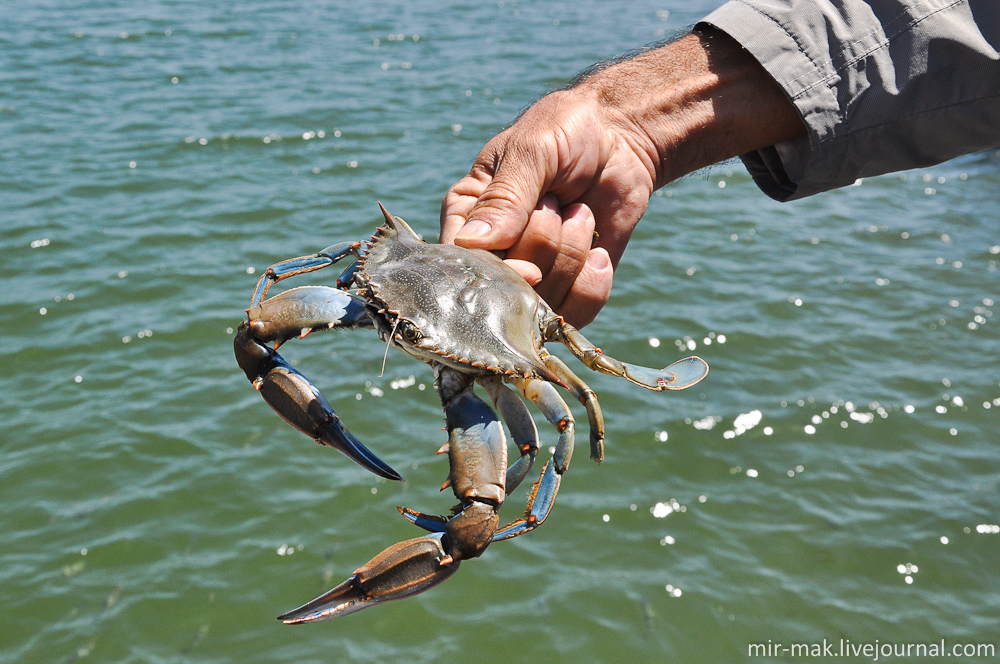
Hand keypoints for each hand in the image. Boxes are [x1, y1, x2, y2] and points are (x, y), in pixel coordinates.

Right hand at [441, 30, 804, 327]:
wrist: (621, 139)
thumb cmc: (565, 133)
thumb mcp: (532, 151)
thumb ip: (504, 197)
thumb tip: (472, 244)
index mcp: (465, 219)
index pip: (460, 265)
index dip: (493, 270)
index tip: (525, 259)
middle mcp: (492, 255)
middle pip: (506, 286)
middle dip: (543, 244)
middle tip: (556, 202)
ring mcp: (531, 278)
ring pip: (543, 303)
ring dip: (571, 255)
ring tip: (579, 213)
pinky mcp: (568, 291)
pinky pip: (576, 314)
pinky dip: (593, 282)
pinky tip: (598, 250)